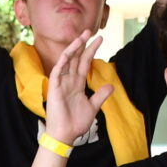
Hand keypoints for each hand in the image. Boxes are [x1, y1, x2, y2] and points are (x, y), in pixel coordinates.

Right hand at [46, 31, 108, 146]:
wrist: (65, 135)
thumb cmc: (76, 123)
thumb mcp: (93, 107)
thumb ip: (100, 95)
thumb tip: (111, 85)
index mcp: (77, 84)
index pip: (85, 63)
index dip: (91, 51)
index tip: (100, 40)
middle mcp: (69, 81)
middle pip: (76, 58)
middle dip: (83, 44)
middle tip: (90, 31)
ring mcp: (61, 83)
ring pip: (67, 60)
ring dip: (73, 48)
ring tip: (82, 36)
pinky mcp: (54, 88)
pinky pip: (58, 70)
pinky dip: (63, 61)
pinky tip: (70, 52)